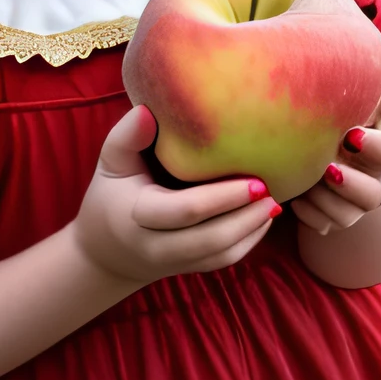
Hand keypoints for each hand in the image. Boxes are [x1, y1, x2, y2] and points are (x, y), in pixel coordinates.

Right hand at [71, 105, 279, 283]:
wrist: (106, 252)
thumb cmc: (112, 195)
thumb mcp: (111, 163)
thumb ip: (127, 137)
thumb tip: (147, 110)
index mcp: (139, 216)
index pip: (186, 211)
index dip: (223, 198)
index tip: (256, 180)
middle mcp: (157, 246)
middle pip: (210, 239)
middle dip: (246, 217)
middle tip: (271, 191)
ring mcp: (175, 262)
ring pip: (221, 254)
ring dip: (252, 230)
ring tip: (275, 203)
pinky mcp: (190, 268)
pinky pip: (223, 261)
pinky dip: (248, 242)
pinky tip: (264, 218)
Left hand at [293, 77, 380, 234]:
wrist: (303, 140)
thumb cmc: (334, 111)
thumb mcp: (357, 98)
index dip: (377, 148)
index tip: (351, 134)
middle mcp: (371, 180)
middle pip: (374, 196)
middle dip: (351, 184)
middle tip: (327, 168)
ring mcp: (351, 205)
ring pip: (347, 216)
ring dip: (324, 198)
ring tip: (306, 180)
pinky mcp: (330, 219)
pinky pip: (322, 225)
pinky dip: (307, 211)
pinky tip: (296, 195)